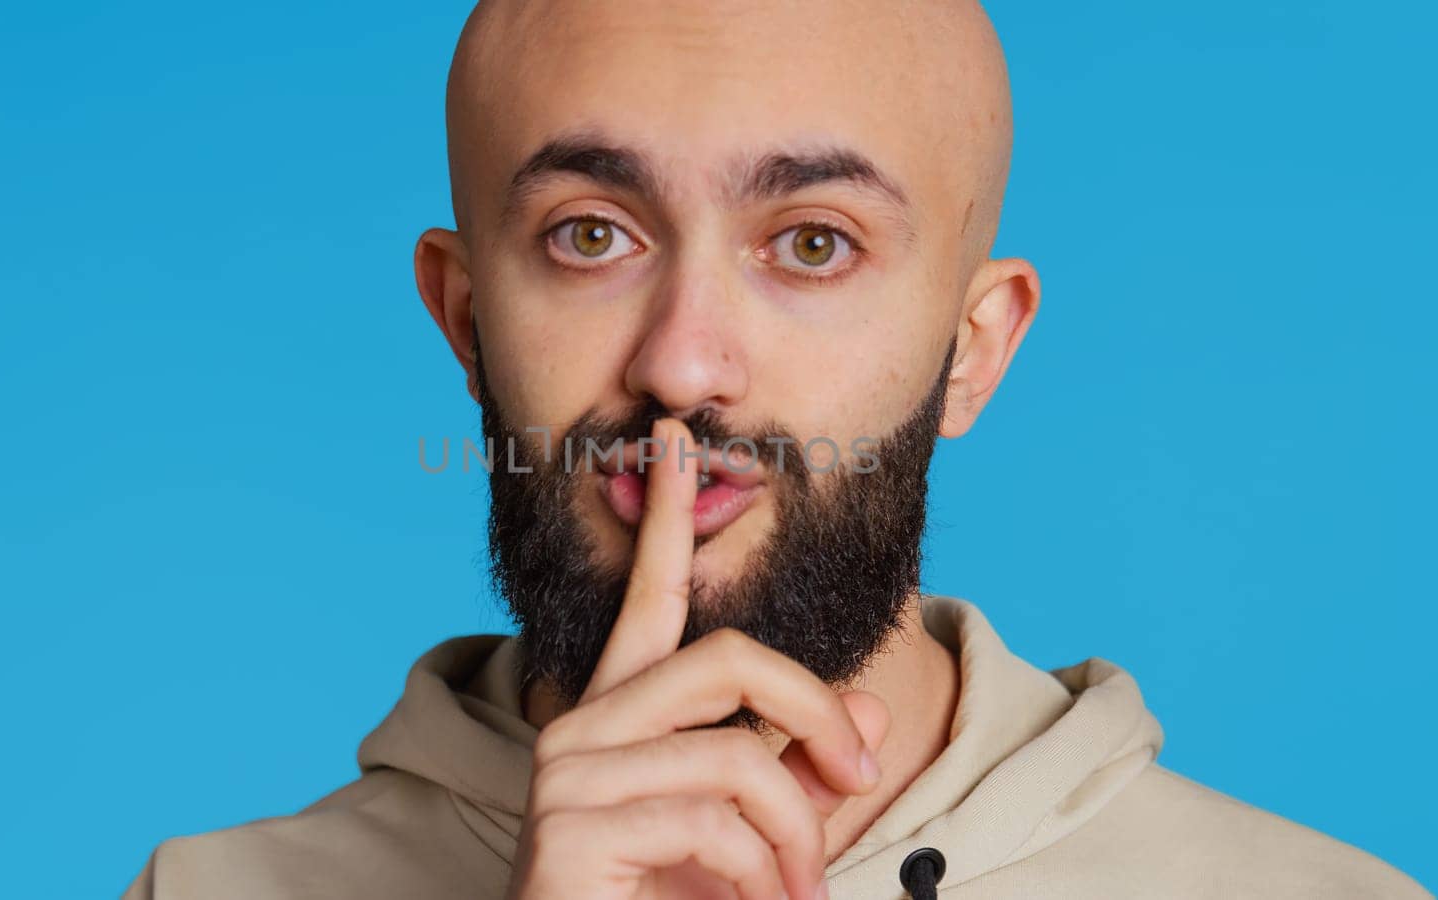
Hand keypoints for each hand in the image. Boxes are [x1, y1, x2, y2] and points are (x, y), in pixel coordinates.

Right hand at [507, 418, 890, 899]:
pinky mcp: (570, 829)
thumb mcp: (753, 835)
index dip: (666, 517)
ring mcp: (569, 774)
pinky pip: (714, 820)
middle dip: (817, 715)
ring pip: (736, 752)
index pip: (649, 600)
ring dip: (800, 830)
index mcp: (619, 714)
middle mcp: (583, 725)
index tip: (678, 439)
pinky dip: (765, 875)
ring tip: (805, 892)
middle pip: (730, 659)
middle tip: (862, 784)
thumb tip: (869, 719)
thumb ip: (801, 772)